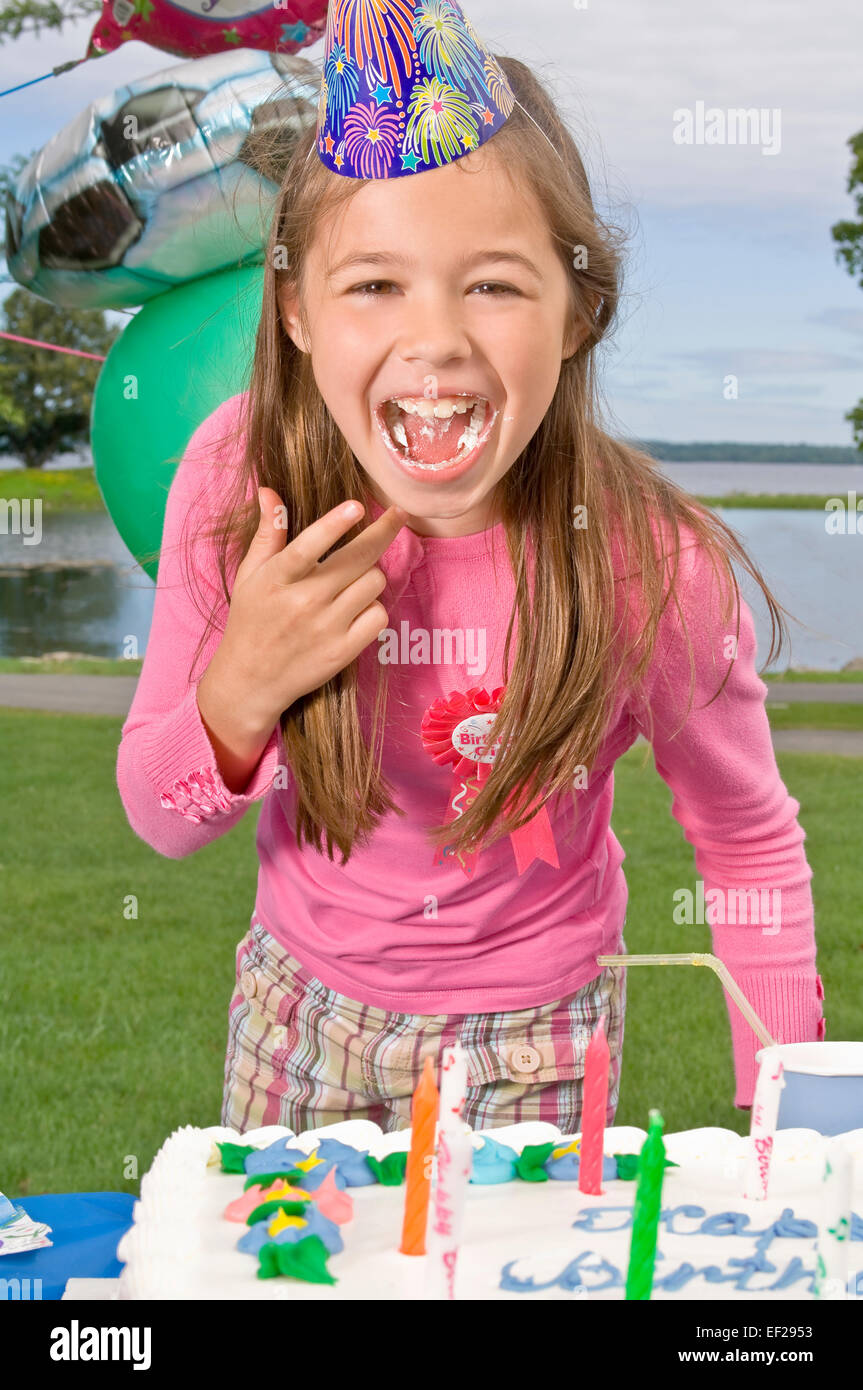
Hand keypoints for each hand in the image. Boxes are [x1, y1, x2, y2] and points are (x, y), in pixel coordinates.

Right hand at [206, 491, 406, 732]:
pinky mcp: (343, 651)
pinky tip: (357, 609)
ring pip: (374, 583)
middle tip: (397, 515)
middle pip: (358, 558)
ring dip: (370, 575)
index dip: (334, 524)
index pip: (308, 546)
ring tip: (353, 581)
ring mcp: (326, 628)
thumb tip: (269, 491)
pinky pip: (379, 616)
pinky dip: (374, 608)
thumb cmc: (251, 621)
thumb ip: (267, 534)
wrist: (249, 681)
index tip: (357, 506)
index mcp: (278, 578)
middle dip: (383, 532)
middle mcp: (303, 601)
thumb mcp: (249, 576)